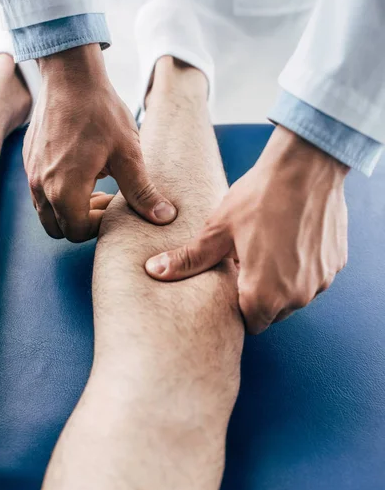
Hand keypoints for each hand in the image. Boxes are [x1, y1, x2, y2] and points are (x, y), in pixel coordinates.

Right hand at [23, 44, 175, 241]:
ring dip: (69, 208)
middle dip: (82, 222)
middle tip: (106, 201)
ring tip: (95, 186)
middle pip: (58, 228)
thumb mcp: (128, 154)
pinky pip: (39, 189)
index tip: (116, 206)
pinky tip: (82, 169)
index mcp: (64, 190)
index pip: (77, 232)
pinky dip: (58, 191)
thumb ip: (142, 191)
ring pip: (46, 211)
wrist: (71, 75)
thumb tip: (163, 217)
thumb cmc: (100, 112)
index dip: (100, 226)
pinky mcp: (30, 158)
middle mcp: (41, 186)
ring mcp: (31, 172)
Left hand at [145, 125, 348, 333]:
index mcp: (266, 296)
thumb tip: (153, 271)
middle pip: (273, 311)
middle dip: (259, 293)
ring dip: (282, 280)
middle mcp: (298, 297)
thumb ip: (189, 259)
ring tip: (268, 245)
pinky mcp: (336, 263)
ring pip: (295, 294)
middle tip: (247, 259)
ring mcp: (321, 280)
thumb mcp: (218, 231)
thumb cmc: (259, 198)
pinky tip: (290, 237)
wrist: (306, 166)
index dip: (238, 305)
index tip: (232, 282)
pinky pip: (314, 275)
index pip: (250, 323)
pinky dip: (302, 265)